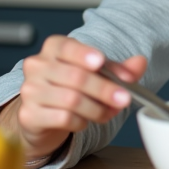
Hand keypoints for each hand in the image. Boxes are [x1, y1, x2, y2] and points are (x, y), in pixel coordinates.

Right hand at [0, 35, 147, 161]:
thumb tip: (140, 62)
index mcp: (54, 48)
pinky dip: (81, 122)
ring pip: (71, 100)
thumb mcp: (98, 74)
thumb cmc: (71, 88)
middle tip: (124, 99)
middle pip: (76, 77)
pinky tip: (84, 121)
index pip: (67, 47)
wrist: (43, 115)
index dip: (84, 54)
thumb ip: (120, 69)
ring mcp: (30, 90)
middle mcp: (37, 65)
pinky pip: (63, 118)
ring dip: (97, 109)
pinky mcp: (29, 114)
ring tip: (107, 112)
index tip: (100, 62)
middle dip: (105, 90)